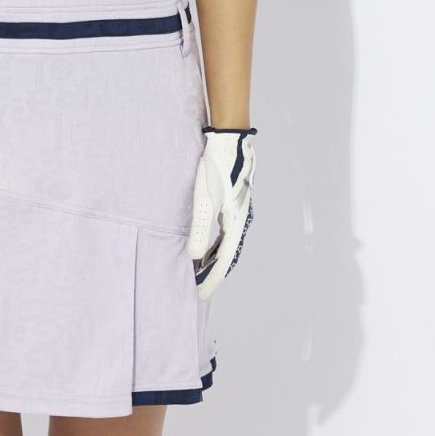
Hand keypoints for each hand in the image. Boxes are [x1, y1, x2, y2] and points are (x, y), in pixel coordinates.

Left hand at [186, 126, 256, 299]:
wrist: (230, 140)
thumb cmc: (217, 168)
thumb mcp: (204, 198)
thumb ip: (199, 228)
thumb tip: (194, 257)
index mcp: (235, 222)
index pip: (223, 259)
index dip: (212, 279)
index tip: (201, 296)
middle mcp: (240, 219)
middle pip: (227, 253)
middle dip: (213, 272)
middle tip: (198, 286)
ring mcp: (239, 209)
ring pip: (227, 241)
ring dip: (214, 256)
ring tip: (199, 268)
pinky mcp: (235, 199)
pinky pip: (226, 229)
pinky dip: (216, 241)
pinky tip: (207, 241)